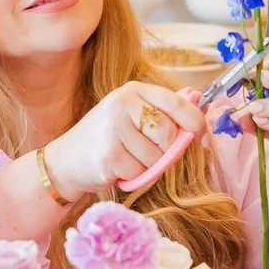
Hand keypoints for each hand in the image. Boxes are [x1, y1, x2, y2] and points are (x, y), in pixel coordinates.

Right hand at [41, 81, 206, 200]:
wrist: (66, 160)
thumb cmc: (107, 138)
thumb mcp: (132, 115)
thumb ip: (164, 109)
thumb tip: (197, 98)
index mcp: (133, 91)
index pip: (177, 103)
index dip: (196, 122)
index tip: (202, 138)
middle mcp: (122, 104)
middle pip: (169, 134)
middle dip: (166, 151)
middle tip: (148, 152)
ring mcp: (113, 128)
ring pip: (157, 157)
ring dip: (149, 166)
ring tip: (128, 159)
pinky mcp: (109, 154)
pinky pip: (141, 172)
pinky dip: (135, 176)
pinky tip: (118, 168)